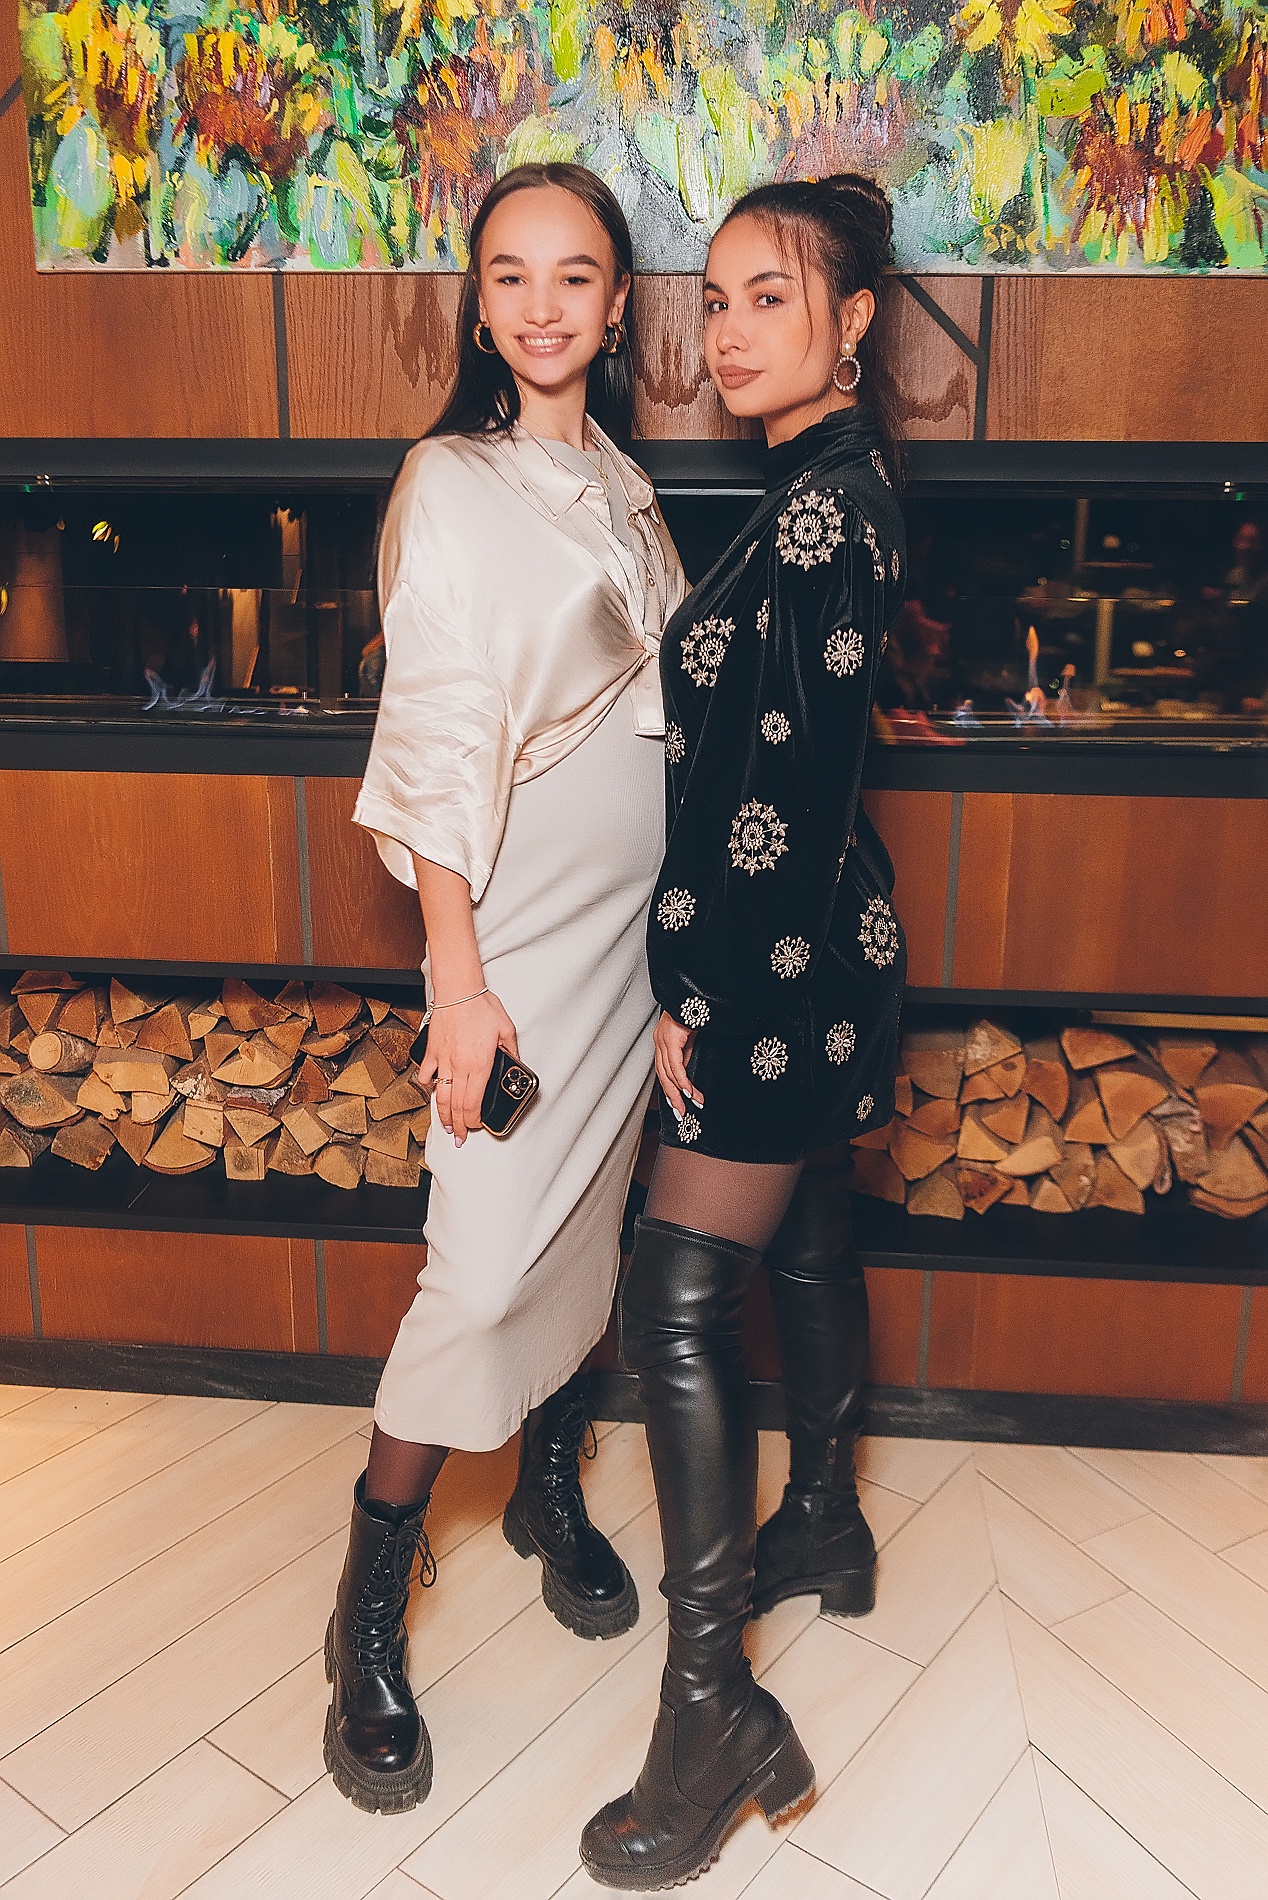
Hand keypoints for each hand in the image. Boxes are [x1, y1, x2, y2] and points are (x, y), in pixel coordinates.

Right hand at [416, 992, 518, 1145]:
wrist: (458, 990)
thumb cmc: (481, 1006)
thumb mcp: (506, 1030)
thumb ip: (512, 1051)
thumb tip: (516, 1064)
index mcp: (479, 1065)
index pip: (474, 1104)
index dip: (474, 1120)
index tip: (476, 1126)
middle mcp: (459, 1067)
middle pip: (457, 1106)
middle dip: (459, 1125)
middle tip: (460, 1137)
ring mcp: (443, 1061)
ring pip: (441, 1096)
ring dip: (443, 1114)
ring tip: (447, 1125)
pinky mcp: (431, 1052)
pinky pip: (426, 1075)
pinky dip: (428, 1086)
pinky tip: (432, 1092)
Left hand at [654, 1011, 703, 1119]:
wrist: (694, 993)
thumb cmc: (694, 1011)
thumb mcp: (690, 1037)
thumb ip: (685, 1054)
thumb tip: (684, 1074)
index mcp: (662, 1041)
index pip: (663, 1071)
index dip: (670, 1089)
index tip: (678, 1104)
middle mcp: (659, 1041)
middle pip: (663, 1076)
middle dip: (673, 1097)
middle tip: (681, 1113)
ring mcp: (663, 1039)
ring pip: (668, 1074)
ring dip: (680, 1092)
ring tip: (691, 1104)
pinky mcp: (671, 1038)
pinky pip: (675, 1066)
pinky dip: (682, 1081)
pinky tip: (689, 1091)